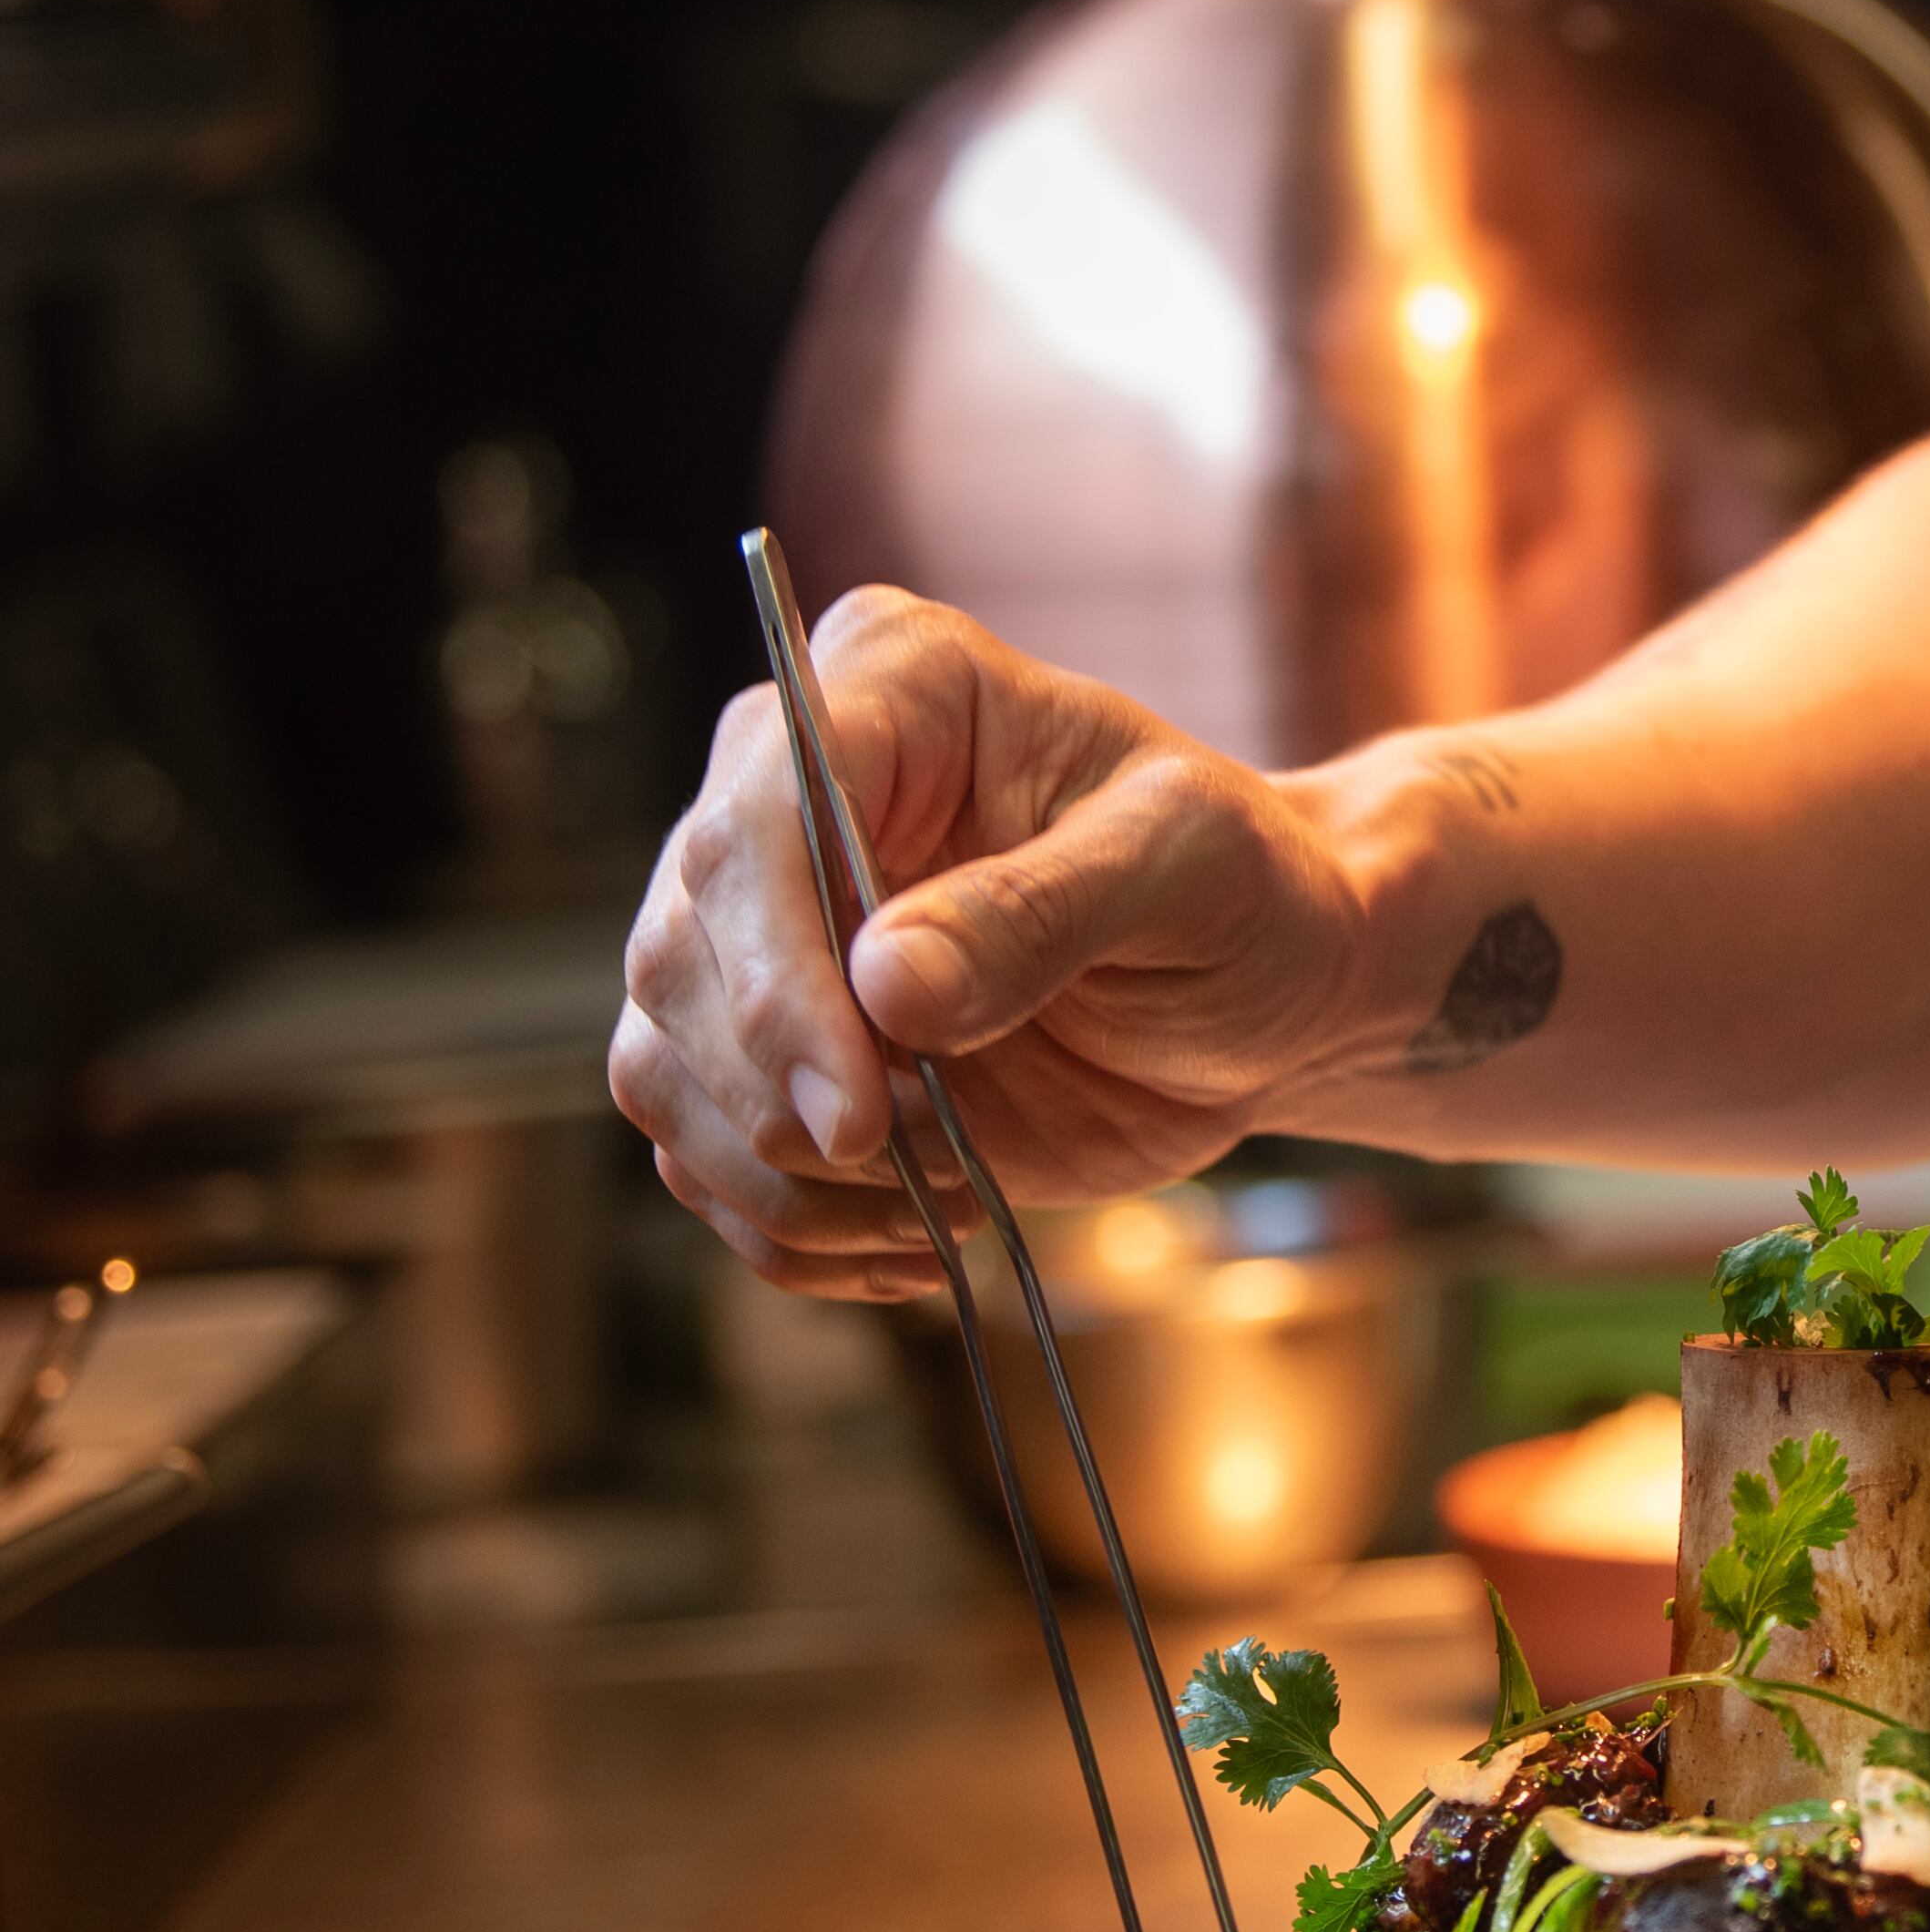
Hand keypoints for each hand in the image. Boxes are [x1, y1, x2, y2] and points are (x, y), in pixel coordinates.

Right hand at [610, 591, 1374, 1295]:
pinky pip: (701, 1155)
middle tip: (932, 1161)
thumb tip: (884, 983)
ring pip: (665, 1064)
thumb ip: (1044, 910)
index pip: (755, 817)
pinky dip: (788, 1228)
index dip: (778, 975)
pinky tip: (909, 1246)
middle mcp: (788, 794)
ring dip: (787, 1177)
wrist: (1262, 990)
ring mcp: (766, 928)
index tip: (857, 1113)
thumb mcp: (1189, 867)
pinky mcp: (771, 1051)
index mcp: (890, 685)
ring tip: (948, 1198)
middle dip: (787, 1096)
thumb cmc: (1244, 889)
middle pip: (681, 953)